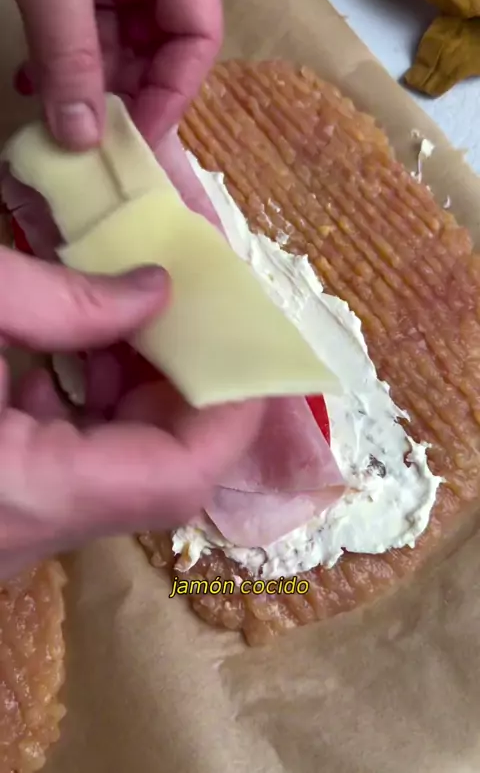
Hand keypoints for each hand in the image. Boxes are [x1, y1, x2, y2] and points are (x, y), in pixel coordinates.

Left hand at [0, 0, 221, 149]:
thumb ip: (67, 48)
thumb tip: (81, 137)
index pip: (197, 31)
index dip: (173, 91)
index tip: (138, 137)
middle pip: (156, 40)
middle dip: (122, 90)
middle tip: (93, 138)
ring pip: (113, 36)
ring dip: (85, 80)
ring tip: (57, 117)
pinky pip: (77, 19)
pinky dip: (58, 55)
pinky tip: (35, 81)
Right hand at [0, 250, 262, 580]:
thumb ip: (63, 300)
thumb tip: (158, 290)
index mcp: (28, 488)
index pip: (178, 475)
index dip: (232, 415)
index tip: (253, 351)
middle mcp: (31, 530)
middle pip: (161, 474)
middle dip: (190, 391)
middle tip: (195, 321)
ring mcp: (18, 529)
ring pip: (122, 473)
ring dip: (140, 397)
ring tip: (129, 327)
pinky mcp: (5, 511)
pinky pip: (77, 472)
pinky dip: (92, 412)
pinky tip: (69, 361)